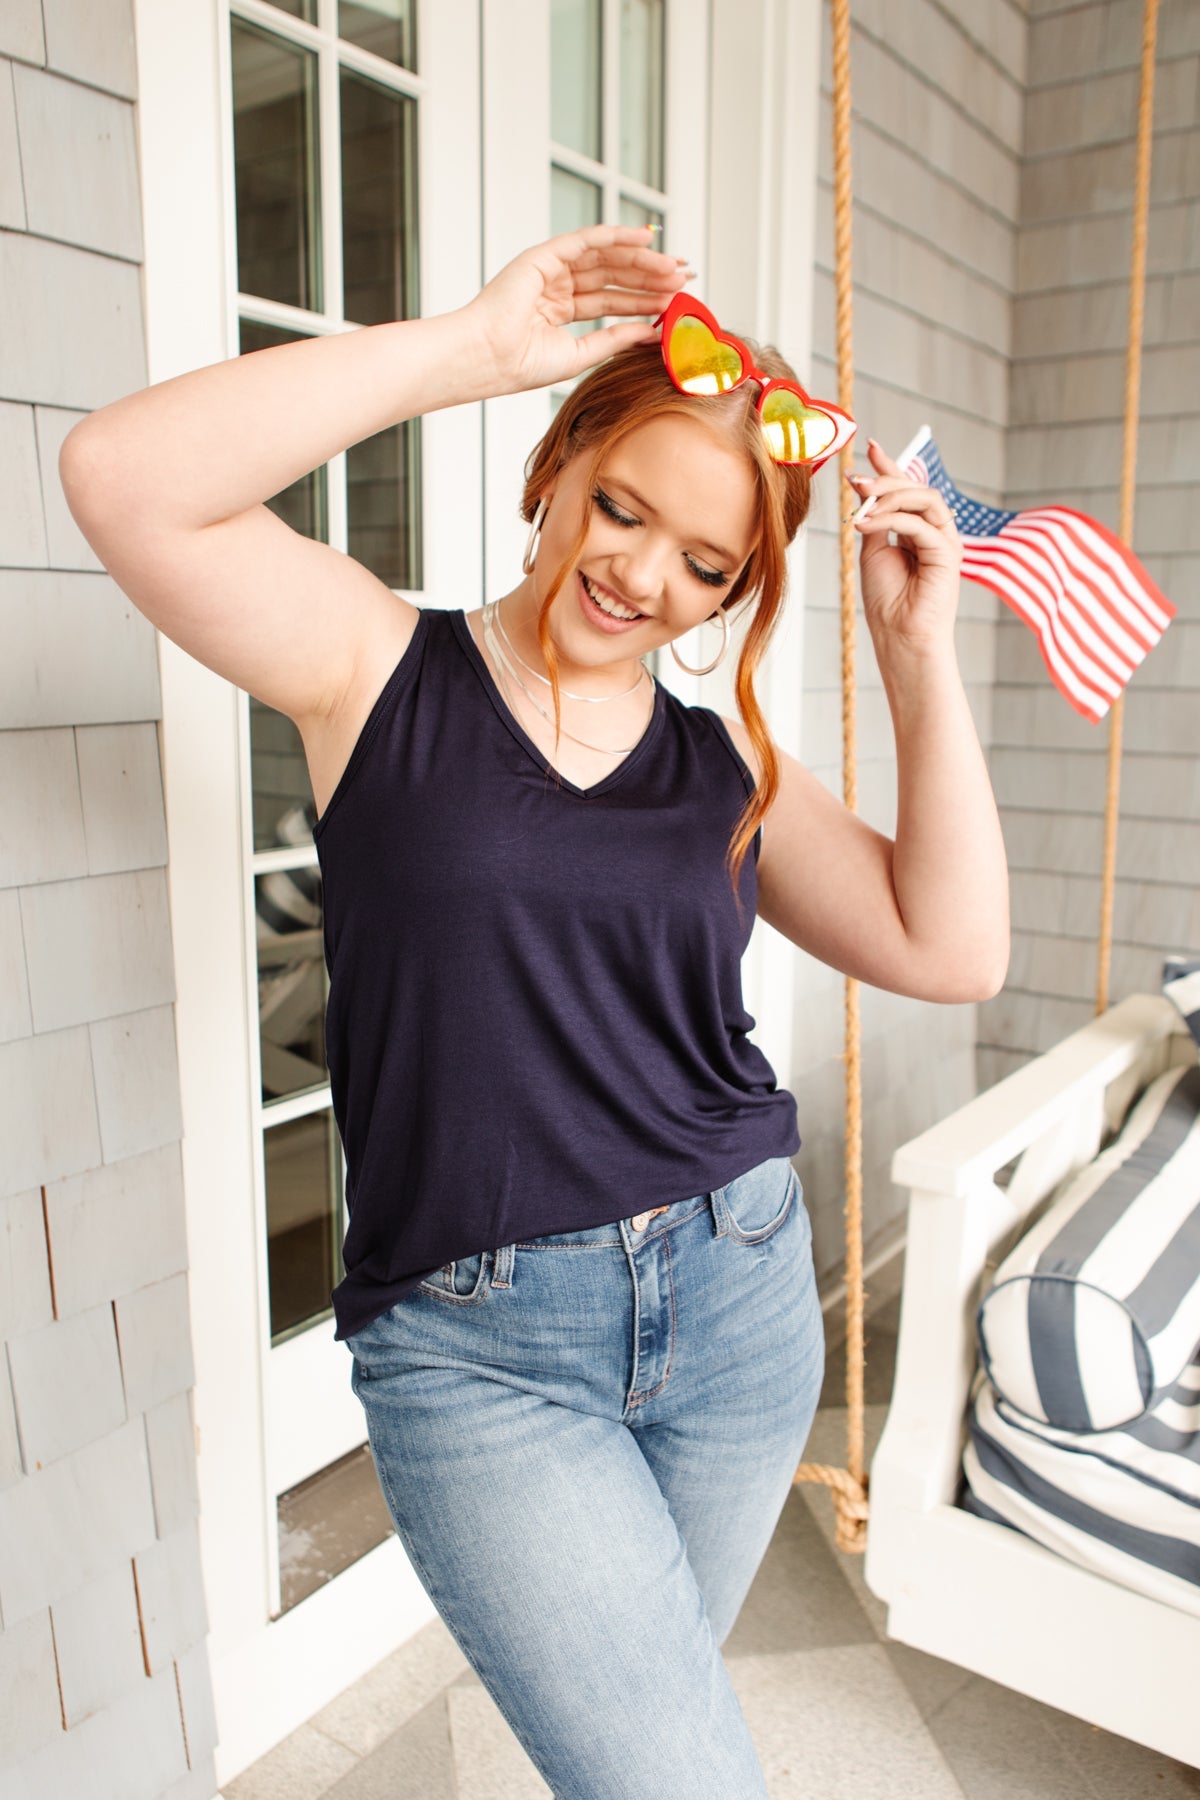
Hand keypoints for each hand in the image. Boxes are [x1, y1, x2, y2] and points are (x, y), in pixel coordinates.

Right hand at [463, 225, 689, 397]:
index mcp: (560, 312)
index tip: (674, 300)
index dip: (643, 299)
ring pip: (605, 257)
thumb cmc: (520, 364)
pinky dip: (616, 236)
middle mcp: (556, 286)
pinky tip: (644, 238)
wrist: (487, 358)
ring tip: (672, 266)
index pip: (611, 300)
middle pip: (612, 276)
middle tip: (683, 278)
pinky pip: (587, 240)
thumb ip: (614, 339)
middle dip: (648, 276)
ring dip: (640, 259)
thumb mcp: (580, 354)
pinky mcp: (544, 256)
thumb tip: (651, 331)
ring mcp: (550, 269)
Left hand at [849, 439, 961, 659]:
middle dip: (887, 478)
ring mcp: (945, 541)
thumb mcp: (873, 551)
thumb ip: (875, 520)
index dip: (891, 466)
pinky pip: (920, 524)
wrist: (900, 637)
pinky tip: (864, 522)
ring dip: (891, 494)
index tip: (870, 446)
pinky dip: (890, 518)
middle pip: (917, 489)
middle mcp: (935, 533)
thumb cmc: (887, 601)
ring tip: (862, 498)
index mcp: (917, 531)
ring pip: (925, 499)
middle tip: (858, 478)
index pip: (907, 490)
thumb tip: (865, 489)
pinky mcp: (949, 553)